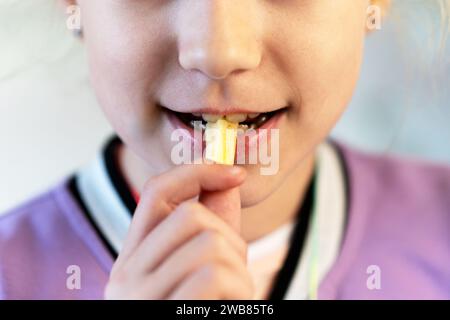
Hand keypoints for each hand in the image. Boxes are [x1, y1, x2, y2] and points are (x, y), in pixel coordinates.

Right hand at [104, 164, 253, 298]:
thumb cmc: (202, 307)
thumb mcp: (204, 269)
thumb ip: (214, 226)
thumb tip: (228, 177)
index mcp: (132, 260)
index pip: (155, 191)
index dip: (198, 172)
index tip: (236, 173)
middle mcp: (125, 276)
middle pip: (190, 214)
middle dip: (230, 239)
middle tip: (234, 273)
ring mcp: (139, 296)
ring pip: (209, 243)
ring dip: (239, 270)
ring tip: (233, 295)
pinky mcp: (163, 312)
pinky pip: (214, 275)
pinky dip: (239, 289)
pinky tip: (230, 305)